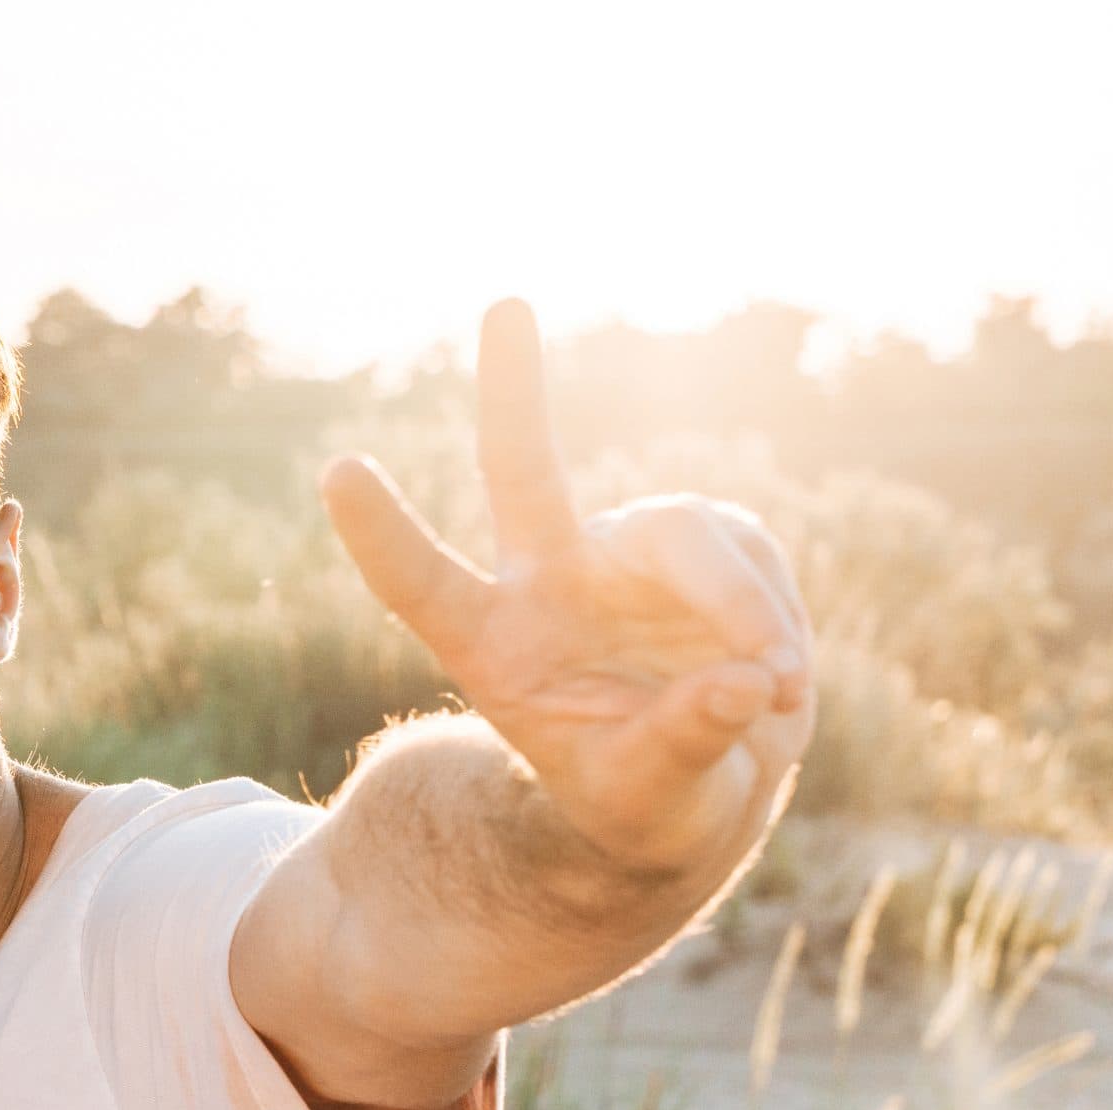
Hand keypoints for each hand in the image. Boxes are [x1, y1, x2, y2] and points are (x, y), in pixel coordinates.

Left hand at [320, 300, 814, 874]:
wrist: (704, 789)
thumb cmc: (645, 802)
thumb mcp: (649, 803)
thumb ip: (682, 744)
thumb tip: (742, 683)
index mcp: (495, 648)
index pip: (424, 586)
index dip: (385, 533)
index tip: (337, 469)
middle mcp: (550, 581)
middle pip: (526, 473)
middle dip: (516, 391)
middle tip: (506, 302)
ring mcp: (626, 555)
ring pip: (689, 537)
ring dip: (742, 612)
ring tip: (771, 690)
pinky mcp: (702, 546)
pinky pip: (751, 560)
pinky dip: (774, 623)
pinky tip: (775, 679)